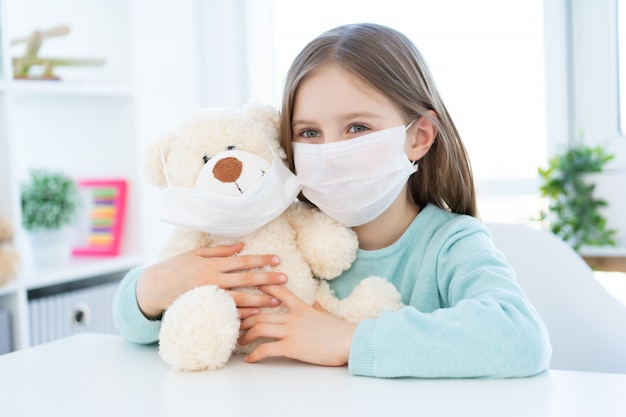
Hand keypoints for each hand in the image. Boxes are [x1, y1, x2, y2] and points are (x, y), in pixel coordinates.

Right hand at [136, 242, 285, 318]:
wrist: (153, 287)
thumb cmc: (175, 267)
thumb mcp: (196, 253)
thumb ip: (220, 250)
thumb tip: (242, 245)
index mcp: (212, 263)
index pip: (242, 261)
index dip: (261, 260)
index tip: (277, 260)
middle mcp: (213, 279)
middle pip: (245, 279)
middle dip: (267, 279)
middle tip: (285, 279)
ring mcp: (209, 296)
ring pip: (239, 298)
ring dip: (259, 300)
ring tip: (276, 301)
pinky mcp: (205, 309)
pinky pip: (227, 313)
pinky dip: (242, 315)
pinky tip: (255, 315)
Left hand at [239, 285, 356, 366]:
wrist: (350, 340)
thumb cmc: (341, 330)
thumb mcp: (327, 315)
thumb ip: (317, 309)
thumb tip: (317, 305)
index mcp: (302, 308)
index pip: (279, 292)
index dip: (264, 288)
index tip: (252, 287)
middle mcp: (293, 317)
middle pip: (261, 313)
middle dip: (245, 319)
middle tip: (236, 323)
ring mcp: (291, 331)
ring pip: (259, 328)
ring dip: (245, 335)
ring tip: (238, 341)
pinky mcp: (291, 347)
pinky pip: (266, 349)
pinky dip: (254, 354)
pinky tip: (249, 359)